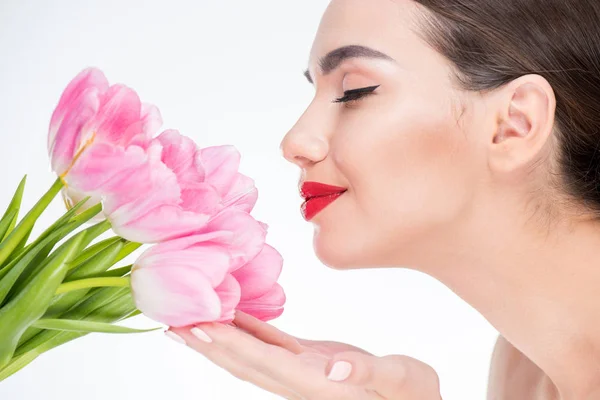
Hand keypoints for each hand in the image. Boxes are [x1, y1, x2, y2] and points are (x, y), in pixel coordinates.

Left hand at [168, 311, 441, 399]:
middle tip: (172, 320)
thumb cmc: (414, 395)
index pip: (261, 361)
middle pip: (243, 359)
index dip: (225, 344)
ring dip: (220, 336)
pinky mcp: (310, 360)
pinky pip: (271, 343)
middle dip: (208, 342)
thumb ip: (370, 375)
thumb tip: (337, 369)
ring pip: (251, 352)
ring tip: (191, 318)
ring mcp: (302, 371)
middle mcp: (299, 379)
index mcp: (316, 383)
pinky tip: (234, 314)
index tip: (194, 327)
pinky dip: (249, 328)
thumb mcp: (402, 381)